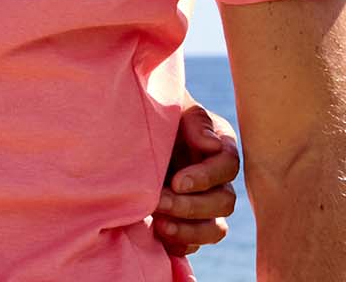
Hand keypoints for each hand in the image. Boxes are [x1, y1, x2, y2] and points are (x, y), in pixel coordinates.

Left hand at [151, 104, 238, 255]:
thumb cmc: (147, 107)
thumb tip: (211, 145)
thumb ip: (193, 119)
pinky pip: (195, 242)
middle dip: (192, 206)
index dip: (206, 177)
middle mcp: (215, 177)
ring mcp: (202, 201)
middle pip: (224, 201)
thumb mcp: (169, 101)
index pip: (228, 164)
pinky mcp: (184, 221)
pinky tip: (158, 235)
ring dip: (190, 230)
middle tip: (159, 202)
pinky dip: (181, 243)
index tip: (176, 181)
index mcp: (217, 144)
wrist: (117, 126)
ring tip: (160, 226)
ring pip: (216, 228)